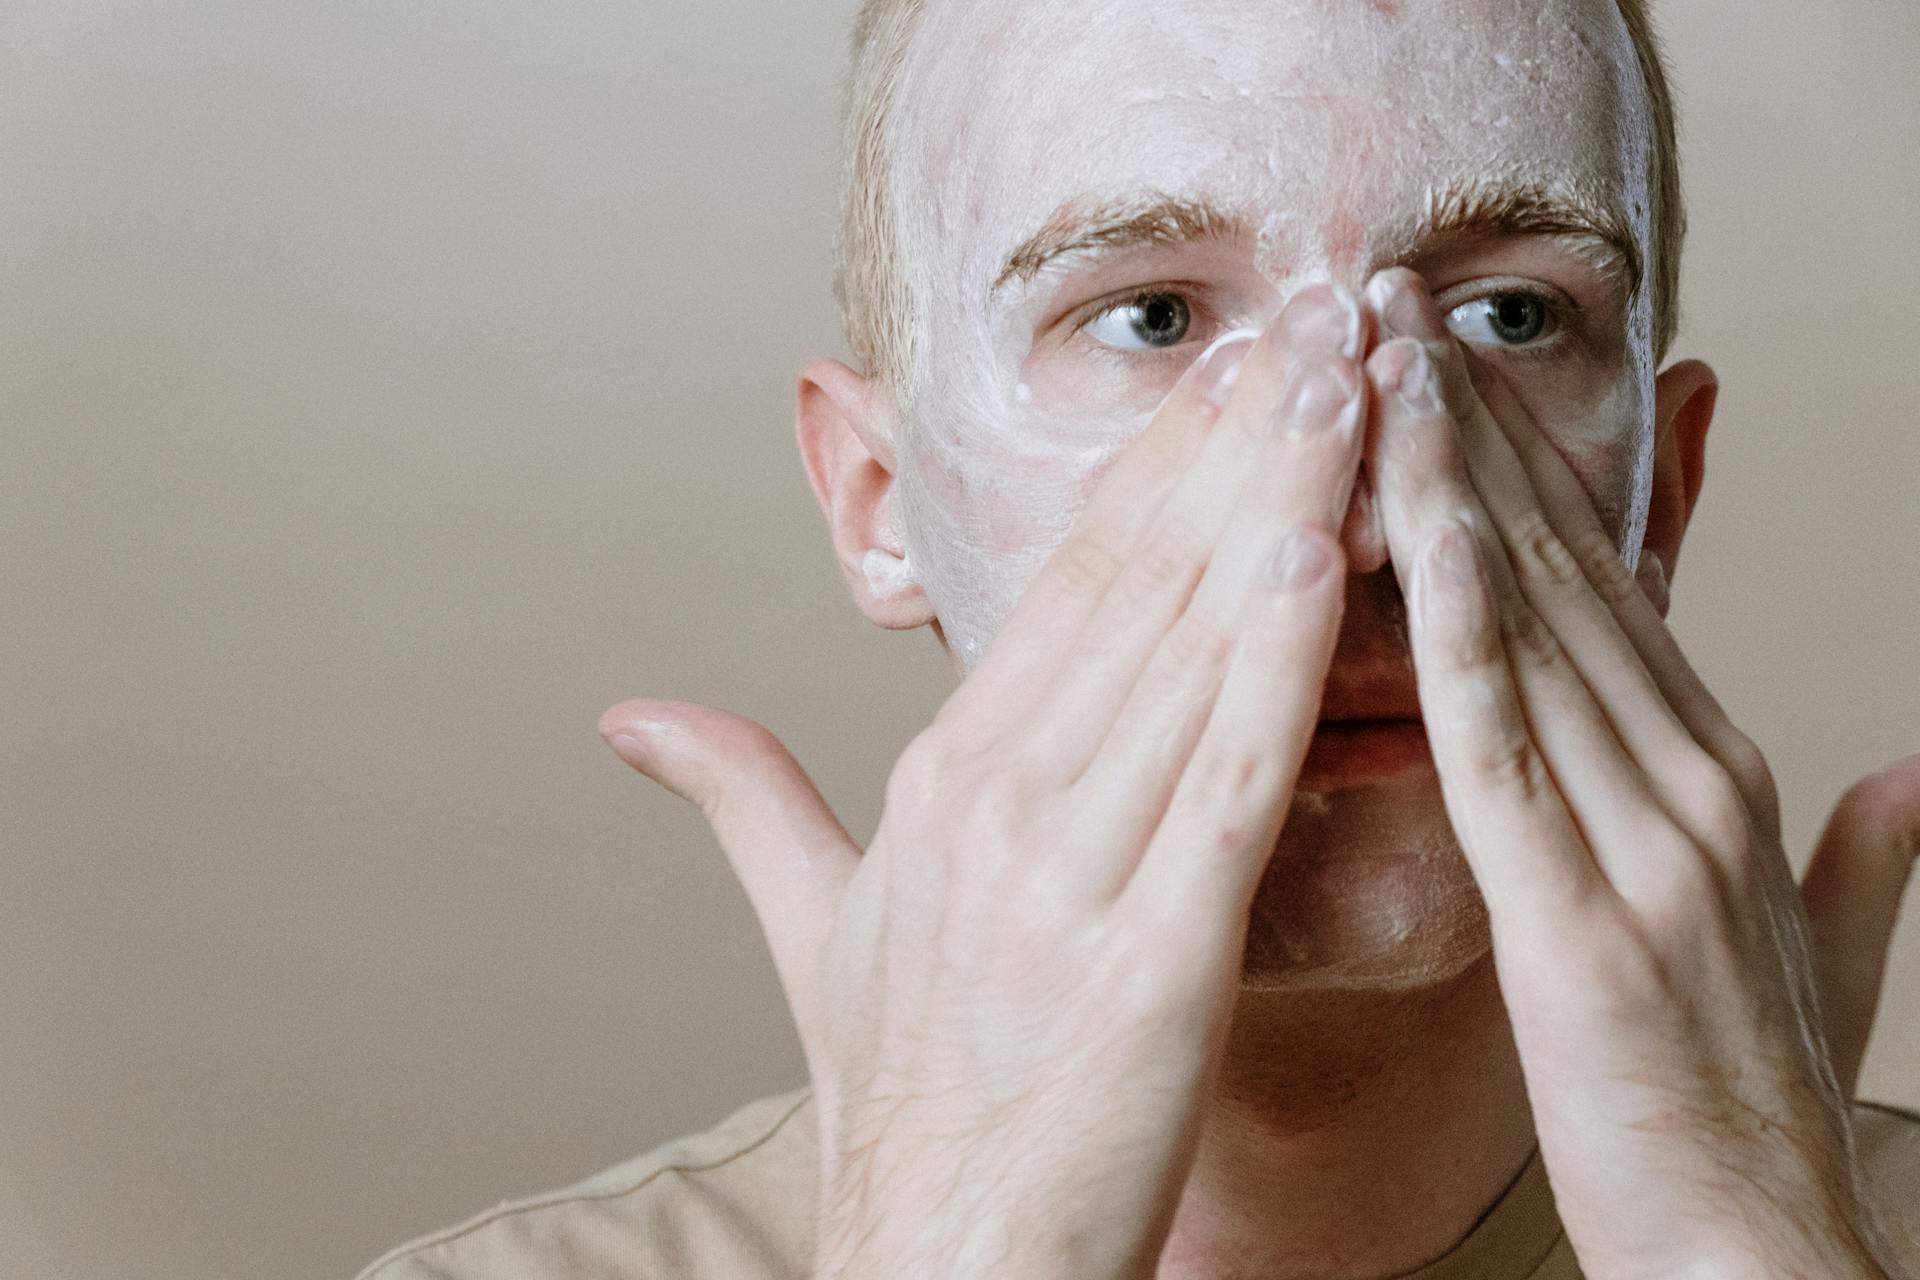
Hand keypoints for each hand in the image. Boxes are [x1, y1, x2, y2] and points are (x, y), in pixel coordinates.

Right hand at [601, 286, 1370, 1278]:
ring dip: (1274, 490)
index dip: (1153, 464)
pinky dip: (1278, 640)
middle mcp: (1000, 794)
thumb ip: (741, 798)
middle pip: (1133, 575)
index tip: (1227, 367)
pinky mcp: (1157, 945)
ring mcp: (1074, 863)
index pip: (1064, 582)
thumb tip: (636, 716)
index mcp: (943, 777)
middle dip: (1231, 431)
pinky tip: (1330, 536)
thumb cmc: (906, 1105)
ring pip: (1188, 639)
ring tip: (1345, 369)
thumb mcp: (812, 931)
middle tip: (1312, 307)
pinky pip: (1230, 763)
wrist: (943, 1261)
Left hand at [1361, 267, 1919, 1278]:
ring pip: (1531, 626)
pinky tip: (1412, 537)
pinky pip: (1506, 745)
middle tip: (1394, 310)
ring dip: (1449, 486)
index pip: (1610, 587)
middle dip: (1473, 430)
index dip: (1529, 468)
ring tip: (1381, 364)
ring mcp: (1645, 840)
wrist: (1765, 1259)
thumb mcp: (1818, 955)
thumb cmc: (1750, 1112)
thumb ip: (1870, 862)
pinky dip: (1460, 631)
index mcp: (1719, 779)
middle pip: (1565, 570)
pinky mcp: (1580, 918)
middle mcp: (1690, 781)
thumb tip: (1913, 780)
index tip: (1452, 370)